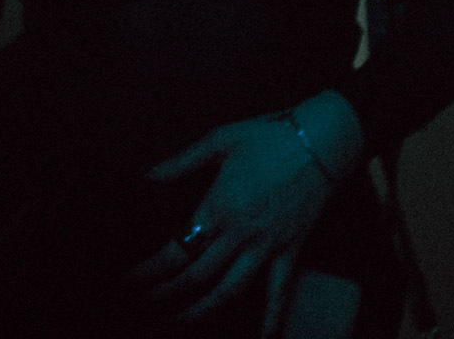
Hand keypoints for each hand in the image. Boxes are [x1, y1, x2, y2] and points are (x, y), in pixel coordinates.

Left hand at [132, 92, 364, 335]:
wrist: (320, 141)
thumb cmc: (267, 136)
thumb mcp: (218, 140)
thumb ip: (180, 162)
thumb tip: (146, 175)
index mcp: (218, 206)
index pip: (177, 249)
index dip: (152, 269)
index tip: (133, 279)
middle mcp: (239, 233)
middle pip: (197, 275)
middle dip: (169, 293)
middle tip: (147, 302)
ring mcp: (266, 246)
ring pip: (230, 290)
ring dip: (203, 311)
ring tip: (181, 321)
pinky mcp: (291, 251)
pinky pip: (280, 291)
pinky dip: (272, 317)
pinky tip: (264, 338)